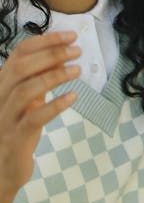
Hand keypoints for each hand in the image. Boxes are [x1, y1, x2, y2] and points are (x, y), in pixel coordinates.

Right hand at [0, 31, 79, 202]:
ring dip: (54, 76)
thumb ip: (41, 77)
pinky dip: (55, 105)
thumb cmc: (19, 126)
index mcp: (4, 83)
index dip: (45, 41)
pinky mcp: (16, 137)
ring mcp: (6, 117)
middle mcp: (0, 96)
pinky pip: (34, 118)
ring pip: (26, 90)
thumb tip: (64, 54)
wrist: (3, 166)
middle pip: (21, 67)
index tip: (70, 36)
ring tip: (77, 70)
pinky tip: (72, 97)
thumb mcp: (30, 98)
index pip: (20, 52)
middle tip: (77, 51)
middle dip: (51, 54)